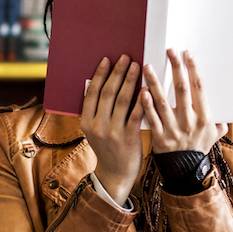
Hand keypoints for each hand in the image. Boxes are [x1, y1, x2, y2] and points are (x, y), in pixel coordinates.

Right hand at [81, 55, 145, 205]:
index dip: (100, 74)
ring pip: (122, 101)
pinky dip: (141, 100)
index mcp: (86, 122)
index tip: (107, 60)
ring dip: (130, 80)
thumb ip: (97, 111)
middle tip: (126, 57)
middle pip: (107, 93)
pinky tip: (147, 88)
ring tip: (137, 66)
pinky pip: (136, 114)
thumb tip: (102, 84)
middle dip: (117, 72)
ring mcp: (113, 133)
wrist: (115, 174)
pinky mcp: (129, 138)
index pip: (92, 92)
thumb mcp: (95, 130)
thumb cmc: (108, 148)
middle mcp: (97, 126)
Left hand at [142, 49, 227, 153]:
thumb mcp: (216, 133)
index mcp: (205, 118)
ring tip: (148, 66)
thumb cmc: (200, 147)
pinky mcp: (159, 138)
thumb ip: (221, 117)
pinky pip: (151, 119)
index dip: (193, 70)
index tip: (187, 54)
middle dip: (176, 69)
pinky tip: (141, 91)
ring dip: (155, 82)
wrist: (186, 171)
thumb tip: (229, 101)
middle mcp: (189, 122)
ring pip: (163, 102)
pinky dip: (146, 105)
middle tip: (170, 51)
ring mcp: (173, 130)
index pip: (199, 88)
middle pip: (182, 90)